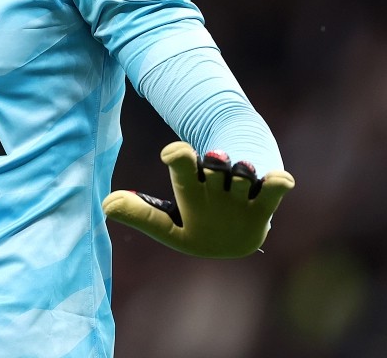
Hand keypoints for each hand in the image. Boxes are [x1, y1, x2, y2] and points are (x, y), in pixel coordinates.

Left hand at [102, 141, 294, 257]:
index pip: (182, 162)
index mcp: (189, 183)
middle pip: (214, 166)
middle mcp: (215, 182)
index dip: (178, 156)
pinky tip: (280, 180)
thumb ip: (142, 214)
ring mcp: (240, 192)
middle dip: (214, 161)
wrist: (235, 235)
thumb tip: (106, 205)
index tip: (170, 152)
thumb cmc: (195, 225)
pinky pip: (273, 191)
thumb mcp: (168, 225)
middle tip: (213, 157)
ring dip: (242, 172)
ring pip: (241, 175)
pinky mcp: (262, 206)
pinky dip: (276, 183)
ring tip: (242, 171)